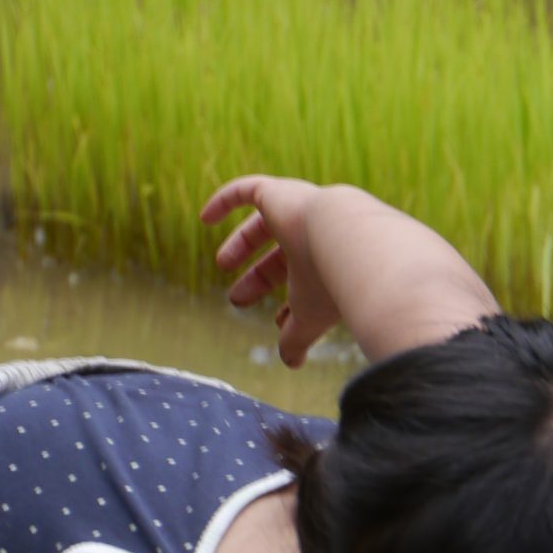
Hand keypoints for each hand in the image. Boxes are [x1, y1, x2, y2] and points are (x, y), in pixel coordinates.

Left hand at [201, 174, 340, 366]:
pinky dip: (225, 201)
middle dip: (260, 278)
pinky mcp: (277, 194)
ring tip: (222, 264)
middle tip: (237, 299)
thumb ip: (298, 338)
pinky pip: (248, 190)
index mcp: (330, 260)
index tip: (279, 322)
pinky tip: (204, 218)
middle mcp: (318, 233)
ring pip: (266, 223)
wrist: (348, 241)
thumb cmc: (331, 282)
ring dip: (243, 245)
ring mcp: (298, 210)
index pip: (305, 279)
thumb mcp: (309, 317)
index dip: (291, 302)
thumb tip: (291, 363)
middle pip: (283, 254)